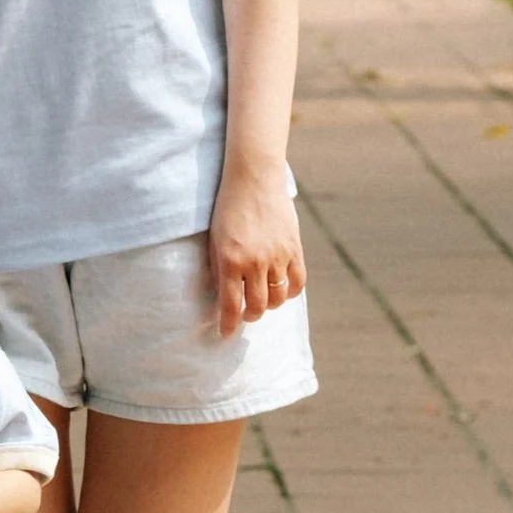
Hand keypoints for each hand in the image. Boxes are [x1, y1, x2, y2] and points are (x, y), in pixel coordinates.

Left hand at [208, 166, 303, 337]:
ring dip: (268, 305)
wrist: (253, 179)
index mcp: (229, 260)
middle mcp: (254, 262)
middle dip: (248, 316)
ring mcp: (277, 256)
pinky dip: (290, 292)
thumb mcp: (215, 239)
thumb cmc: (227, 208)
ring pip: (278, 298)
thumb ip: (219, 268)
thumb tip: (223, 297)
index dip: (228, 324)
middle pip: (256, 306)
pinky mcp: (294, 248)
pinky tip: (282, 290)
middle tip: (244, 314)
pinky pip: (297, 282)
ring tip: (261, 301)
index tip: (224, 334)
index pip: (230, 305)